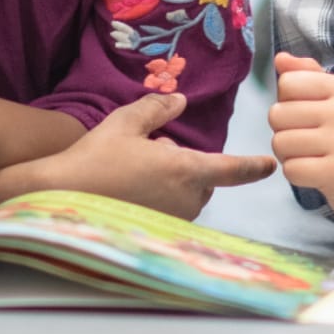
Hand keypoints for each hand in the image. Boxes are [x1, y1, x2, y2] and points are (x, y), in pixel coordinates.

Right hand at [47, 92, 274, 219]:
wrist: (63, 198)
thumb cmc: (96, 158)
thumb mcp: (125, 122)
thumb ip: (157, 109)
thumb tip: (179, 100)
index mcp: (184, 170)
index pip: (230, 169)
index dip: (252, 167)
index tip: (271, 166)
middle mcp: (185, 199)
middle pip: (203, 180)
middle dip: (187, 165)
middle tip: (151, 150)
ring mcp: (171, 220)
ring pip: (186, 196)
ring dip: (173, 181)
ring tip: (135, 169)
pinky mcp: (156, 232)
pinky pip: (170, 211)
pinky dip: (159, 198)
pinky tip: (129, 189)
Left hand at [267, 52, 333, 231]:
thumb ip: (309, 76)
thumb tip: (279, 59)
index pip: (287, 83)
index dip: (287, 102)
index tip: (305, 116)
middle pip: (277, 114)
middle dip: (283, 131)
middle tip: (306, 141)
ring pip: (280, 143)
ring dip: (289, 155)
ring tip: (310, 157)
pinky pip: (291, 170)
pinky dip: (297, 175)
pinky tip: (315, 174)